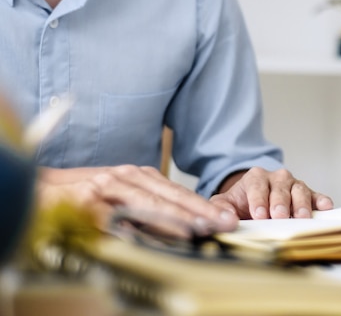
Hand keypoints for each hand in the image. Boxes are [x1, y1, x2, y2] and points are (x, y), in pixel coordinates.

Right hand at [37, 165, 238, 234]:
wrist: (41, 186)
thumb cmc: (87, 192)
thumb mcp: (122, 192)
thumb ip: (149, 204)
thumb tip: (184, 224)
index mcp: (139, 175)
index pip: (178, 192)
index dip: (203, 206)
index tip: (226, 219)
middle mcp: (126, 177)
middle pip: (169, 197)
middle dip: (200, 212)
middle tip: (223, 224)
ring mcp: (106, 189)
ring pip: (147, 205)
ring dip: (175, 218)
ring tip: (198, 230)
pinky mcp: (86, 204)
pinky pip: (114, 219)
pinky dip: (133, 227)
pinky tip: (151, 237)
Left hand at [209, 167, 333, 219]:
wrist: (254, 198)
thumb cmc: (241, 203)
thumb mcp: (224, 203)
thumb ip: (219, 208)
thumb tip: (223, 219)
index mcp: (255, 177)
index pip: (257, 186)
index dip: (258, 200)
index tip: (258, 215)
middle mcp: (277, 178)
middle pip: (280, 188)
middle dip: (280, 203)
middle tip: (279, 216)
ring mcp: (294, 185)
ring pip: (299, 190)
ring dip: (301, 204)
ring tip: (301, 217)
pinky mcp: (308, 194)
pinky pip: (316, 195)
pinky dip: (321, 201)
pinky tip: (325, 207)